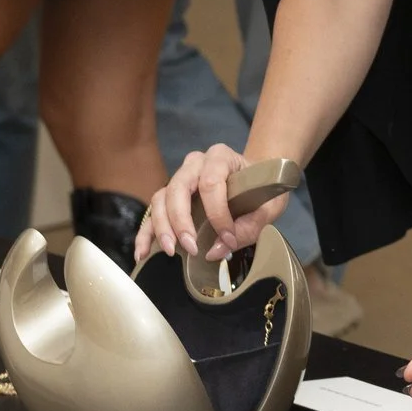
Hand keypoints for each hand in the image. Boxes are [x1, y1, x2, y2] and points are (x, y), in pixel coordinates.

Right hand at [137, 144, 288, 263]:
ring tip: (170, 251)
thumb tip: (215, 250)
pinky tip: (142, 252)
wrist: (257, 178)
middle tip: (190, 247)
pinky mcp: (171, 196)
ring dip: (162, 227)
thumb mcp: (269, 206)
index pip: (211, 183)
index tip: (228, 238)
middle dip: (181, 221)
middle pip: (178, 188)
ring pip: (161, 198)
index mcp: (221, 157)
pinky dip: (146, 232)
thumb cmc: (262, 188)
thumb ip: (248, 227)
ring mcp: (180, 178)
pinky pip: (154, 211)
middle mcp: (196, 163)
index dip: (217, 214)